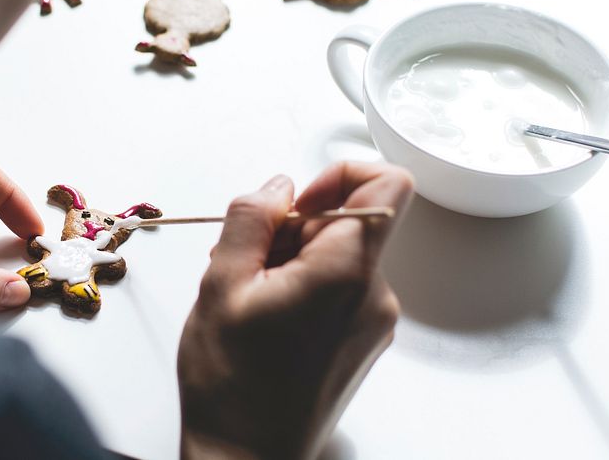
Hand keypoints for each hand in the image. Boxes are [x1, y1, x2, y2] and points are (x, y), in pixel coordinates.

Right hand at [178, 162, 413, 458]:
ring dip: (291, 258)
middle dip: (294, 227)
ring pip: (339, 255)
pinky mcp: (362, 340)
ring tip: (245, 296)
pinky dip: (302, 285)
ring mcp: (373, 322)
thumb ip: (251, 220)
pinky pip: (339, 288)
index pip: (387, 184)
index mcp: (347, 274)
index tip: (294, 206)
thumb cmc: (231, 383)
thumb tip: (278, 187)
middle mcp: (375, 295)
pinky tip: (262, 316)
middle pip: (351, 222)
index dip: (339, 176)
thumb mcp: (221, 285)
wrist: (247, 459)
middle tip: (243, 261)